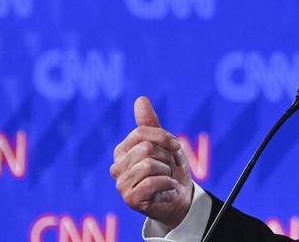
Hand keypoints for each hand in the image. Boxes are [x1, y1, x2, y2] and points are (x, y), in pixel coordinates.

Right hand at [110, 96, 192, 229]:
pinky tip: (168, 187)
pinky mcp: (130, 199)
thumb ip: (151, 124)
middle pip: (146, 148)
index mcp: (122, 150)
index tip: (176, 145)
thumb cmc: (170, 169)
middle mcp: (117, 167)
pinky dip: (168, 183)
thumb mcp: (164, 144)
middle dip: (166, 156)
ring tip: (166, 177)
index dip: (164, 137)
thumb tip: (140, 99)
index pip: (141, 132)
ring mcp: (121, 184)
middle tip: (168, 167)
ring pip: (149, 164)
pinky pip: (153, 182)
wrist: (180, 197)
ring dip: (167, 170)